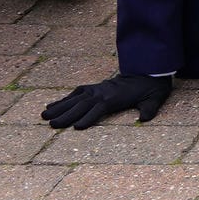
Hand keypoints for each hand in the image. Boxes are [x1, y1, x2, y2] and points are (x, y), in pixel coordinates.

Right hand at [41, 73, 169, 129]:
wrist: (148, 72)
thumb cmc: (150, 89)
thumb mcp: (155, 98)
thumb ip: (149, 108)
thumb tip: (144, 119)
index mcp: (115, 98)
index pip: (98, 109)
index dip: (88, 118)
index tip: (76, 127)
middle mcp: (102, 93)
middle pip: (81, 105)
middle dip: (66, 115)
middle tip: (51, 124)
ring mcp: (96, 89)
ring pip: (74, 99)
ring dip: (59, 107)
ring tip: (44, 115)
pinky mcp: (93, 87)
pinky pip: (76, 93)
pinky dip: (63, 99)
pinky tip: (52, 106)